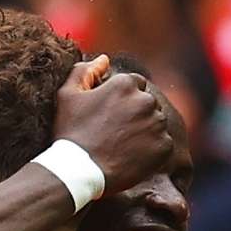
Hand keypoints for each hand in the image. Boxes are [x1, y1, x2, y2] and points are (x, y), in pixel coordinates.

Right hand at [51, 55, 173, 192]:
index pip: (134, 85)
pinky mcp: (164, 146)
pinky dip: (150, 150)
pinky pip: (162, 144)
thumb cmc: (70, 132)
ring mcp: (157, 124)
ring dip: (143, 131)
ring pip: (155, 123)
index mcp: (126, 83)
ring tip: (121, 146)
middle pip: (146, 103)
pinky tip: (130, 157)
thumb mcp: (67, 96)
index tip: (108, 117)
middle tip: (113, 133)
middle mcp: (146, 100)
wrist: (78, 172)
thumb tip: (104, 59)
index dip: (121, 101)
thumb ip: (84, 72)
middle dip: (134, 115)